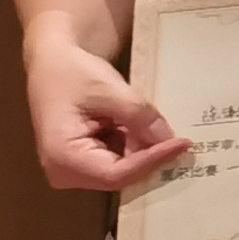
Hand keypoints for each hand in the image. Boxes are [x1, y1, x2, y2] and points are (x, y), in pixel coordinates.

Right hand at [26, 34, 187, 195]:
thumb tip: (168, 138)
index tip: (182, 144)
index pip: (116, 174)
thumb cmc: (73, 73)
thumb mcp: (108, 90)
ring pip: (121, 169)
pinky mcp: (82, 161)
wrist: (53, 64)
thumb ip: (138, 115)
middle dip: (150, 158)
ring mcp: (72, 169)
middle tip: (185, 142)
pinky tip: (153, 131)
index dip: (151, 161)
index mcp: (62, 157)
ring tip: (175, 136)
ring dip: (145, 151)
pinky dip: (135, 146)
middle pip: (118, 176)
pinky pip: (116, 160)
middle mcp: (64, 172)